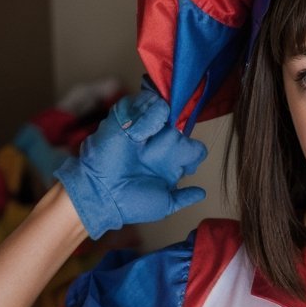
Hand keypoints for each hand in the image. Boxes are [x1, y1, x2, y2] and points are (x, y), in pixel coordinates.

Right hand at [54, 83, 206, 239]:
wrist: (103, 192)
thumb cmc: (131, 203)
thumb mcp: (164, 204)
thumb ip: (183, 198)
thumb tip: (202, 193)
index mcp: (169, 162)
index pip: (193, 147)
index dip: (194, 152)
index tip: (185, 164)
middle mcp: (159, 144)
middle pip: (181, 129)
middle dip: (175, 141)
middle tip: (156, 156)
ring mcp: (145, 128)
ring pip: (165, 111)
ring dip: (160, 127)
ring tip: (146, 144)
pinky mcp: (127, 115)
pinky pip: (145, 102)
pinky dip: (145, 115)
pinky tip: (137, 135)